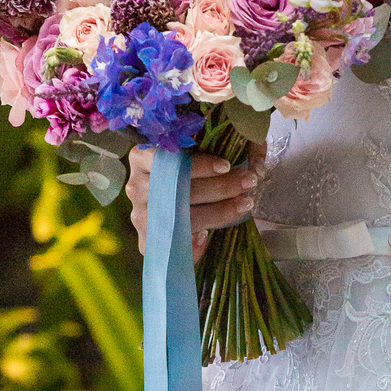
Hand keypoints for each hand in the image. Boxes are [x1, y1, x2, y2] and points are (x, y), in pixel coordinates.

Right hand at [125, 142, 266, 262]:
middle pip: (178, 188)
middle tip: (249, 183)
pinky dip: (190, 244)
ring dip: (216, 212)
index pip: (167, 158)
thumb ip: (228, 145)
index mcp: (143, 156)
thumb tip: (255, 157)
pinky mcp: (144, 239)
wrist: (176, 201)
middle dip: (219, 187)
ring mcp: (138, 213)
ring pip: (178, 216)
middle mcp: (135, 185)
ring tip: (244, 204)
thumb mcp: (207, 151)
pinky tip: (207, 238)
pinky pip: (168, 244)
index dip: (197, 164)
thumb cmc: (193, 169)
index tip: (226, 165)